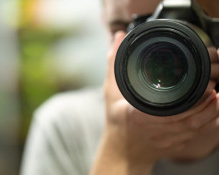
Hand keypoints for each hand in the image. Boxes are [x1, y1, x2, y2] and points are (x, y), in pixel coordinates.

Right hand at [90, 31, 218, 174]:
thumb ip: (114, 64)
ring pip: (195, 130)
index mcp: (138, 116)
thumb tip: (118, 38)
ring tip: (217, 98)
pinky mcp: (174, 146)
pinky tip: (212, 112)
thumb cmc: (116, 121)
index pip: (168, 112)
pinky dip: (207, 124)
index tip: (203, 88)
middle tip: (214, 88)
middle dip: (205, 105)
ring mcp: (166, 140)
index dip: (190, 103)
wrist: (122, 150)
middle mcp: (155, 130)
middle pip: (188, 121)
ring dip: (209, 114)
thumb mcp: (110, 92)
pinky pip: (195, 137)